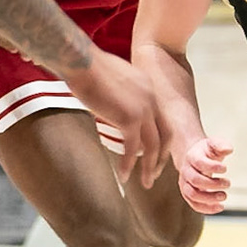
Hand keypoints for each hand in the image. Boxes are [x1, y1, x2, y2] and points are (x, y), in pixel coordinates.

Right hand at [63, 50, 168, 186]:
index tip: (155, 154)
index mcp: (149, 89)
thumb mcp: (113, 81)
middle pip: (164, 135)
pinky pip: (132, 149)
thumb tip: (111, 106)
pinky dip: (129, 165)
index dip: (160, 139)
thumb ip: (120, 95)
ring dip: (149, 167)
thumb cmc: (88, 68)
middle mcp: (151, 99)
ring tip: (146, 183)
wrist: (83, 62)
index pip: (161, 120)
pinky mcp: (129, 119)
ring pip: (152, 147)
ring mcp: (143, 110)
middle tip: (154, 173)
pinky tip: (124, 177)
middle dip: (160, 157)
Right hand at [176, 135, 232, 213]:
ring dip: (209, 198)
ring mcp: (185, 184)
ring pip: (192, 195)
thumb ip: (221, 145)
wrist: (194, 159)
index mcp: (192, 157)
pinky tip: (220, 207)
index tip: (225, 168)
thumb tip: (229, 149)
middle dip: (212, 184)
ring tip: (224, 196)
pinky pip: (194, 204)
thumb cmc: (206, 152)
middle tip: (228, 183)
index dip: (212, 167)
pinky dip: (206, 208)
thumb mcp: (213, 144)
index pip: (199, 163)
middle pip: (195, 180)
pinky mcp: (188, 194)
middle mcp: (186, 171)